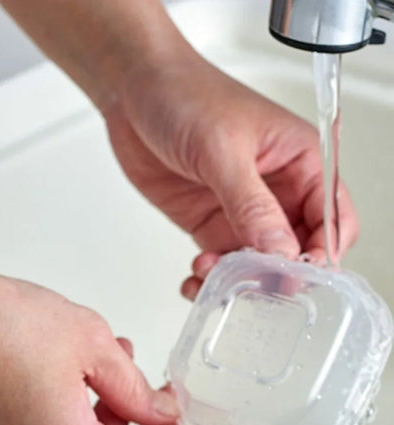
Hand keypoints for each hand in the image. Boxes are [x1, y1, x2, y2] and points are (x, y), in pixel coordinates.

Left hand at [102, 53, 359, 297]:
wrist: (136, 95)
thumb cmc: (188, 97)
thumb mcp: (223, 151)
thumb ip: (250, 203)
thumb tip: (278, 247)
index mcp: (300, 161)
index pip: (330, 217)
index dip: (321, 251)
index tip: (297, 274)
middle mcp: (277, 189)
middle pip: (295, 248)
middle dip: (275, 274)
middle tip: (248, 286)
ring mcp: (242, 209)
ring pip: (255, 262)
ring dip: (236, 280)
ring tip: (206, 276)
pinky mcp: (208, 222)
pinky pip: (220, 261)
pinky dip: (208, 278)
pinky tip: (192, 279)